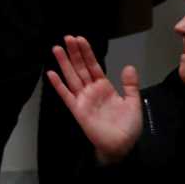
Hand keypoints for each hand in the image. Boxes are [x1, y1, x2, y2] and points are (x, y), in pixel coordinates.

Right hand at [45, 35, 141, 164]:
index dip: (87, 53)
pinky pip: (66, 95)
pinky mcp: (77, 110)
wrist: (122, 145)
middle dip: (74, 53)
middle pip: (80, 68)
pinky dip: (58, 85)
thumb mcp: (133, 102)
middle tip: (67, 38)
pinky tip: (51, 73)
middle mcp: (91, 90)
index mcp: (105, 87)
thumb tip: (128, 66)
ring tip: (56, 49)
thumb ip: (130, 85)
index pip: (93, 66)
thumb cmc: (128, 127)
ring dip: (64, 63)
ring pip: (72, 77)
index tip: (80, 39)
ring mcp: (83, 99)